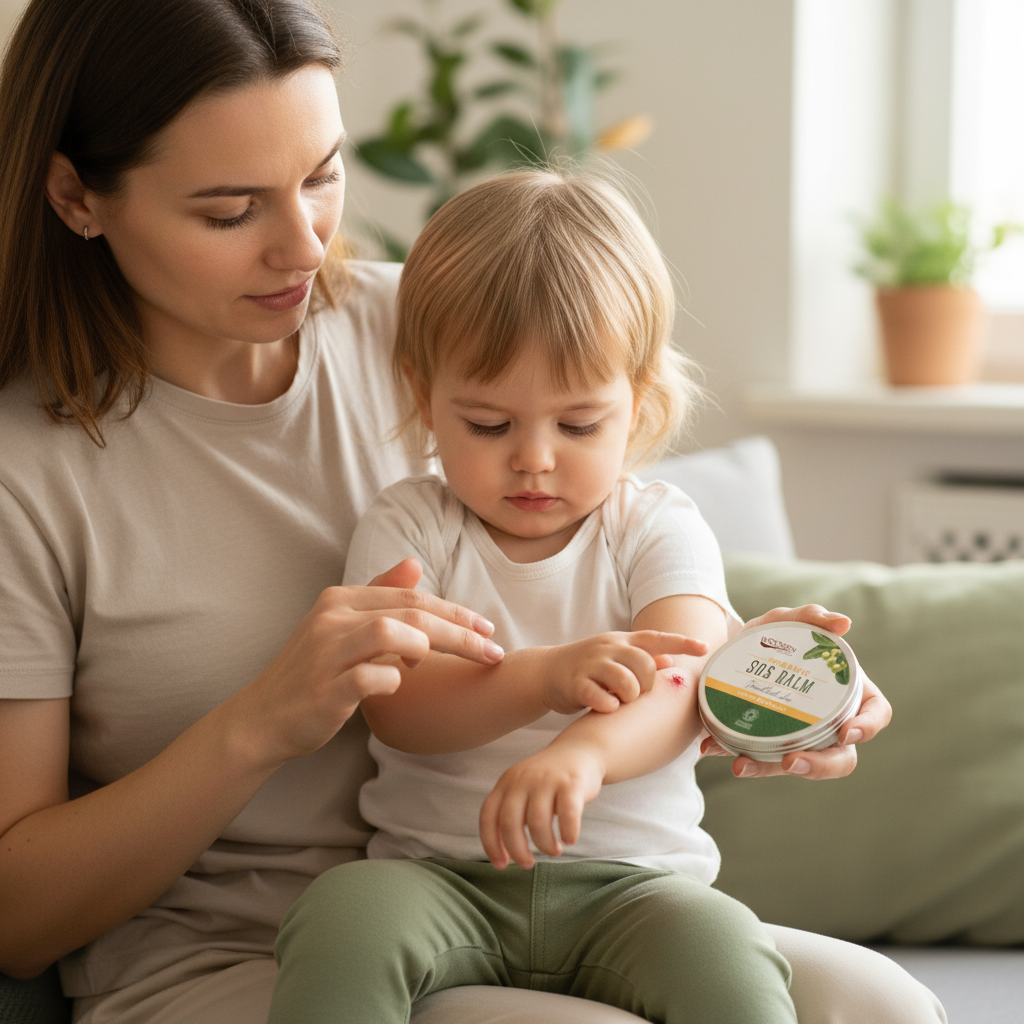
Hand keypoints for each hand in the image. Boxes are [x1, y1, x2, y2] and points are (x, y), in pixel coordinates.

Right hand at [229, 558, 501, 767]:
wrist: (263, 718)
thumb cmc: (313, 673)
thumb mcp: (342, 627)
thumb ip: (379, 596)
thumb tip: (415, 566)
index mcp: (341, 598)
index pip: (412, 596)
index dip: (456, 612)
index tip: (487, 630)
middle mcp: (333, 617)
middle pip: (412, 612)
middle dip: (460, 631)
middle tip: (492, 651)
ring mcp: (327, 652)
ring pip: (393, 633)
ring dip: (423, 649)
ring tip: (423, 668)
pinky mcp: (326, 688)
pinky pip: (373, 678)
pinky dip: (392, 681)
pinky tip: (394, 687)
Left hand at [479, 741, 604, 868]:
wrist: (579, 750)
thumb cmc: (548, 780)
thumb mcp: (522, 788)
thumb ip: (510, 813)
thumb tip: (503, 855)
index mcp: (506, 782)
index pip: (488, 817)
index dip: (491, 844)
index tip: (501, 865)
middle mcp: (523, 779)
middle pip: (510, 823)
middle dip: (517, 851)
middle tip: (528, 864)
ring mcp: (547, 779)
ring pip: (538, 823)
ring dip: (545, 845)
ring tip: (554, 850)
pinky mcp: (571, 783)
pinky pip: (567, 815)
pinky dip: (568, 833)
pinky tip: (570, 839)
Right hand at [540, 631, 708, 714]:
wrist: (545, 672)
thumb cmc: (587, 668)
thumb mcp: (615, 657)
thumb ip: (640, 659)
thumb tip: (670, 662)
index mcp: (621, 641)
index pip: (656, 637)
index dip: (682, 642)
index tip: (705, 648)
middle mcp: (608, 648)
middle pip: (644, 663)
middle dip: (648, 684)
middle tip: (639, 694)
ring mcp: (590, 664)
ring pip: (625, 680)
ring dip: (630, 696)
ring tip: (622, 701)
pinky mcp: (575, 683)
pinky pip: (600, 697)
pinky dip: (609, 706)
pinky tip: (608, 708)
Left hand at [700, 604, 891, 779]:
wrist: (728, 649)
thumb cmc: (771, 635)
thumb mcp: (785, 621)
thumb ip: (811, 616)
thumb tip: (842, 623)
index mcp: (847, 691)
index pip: (876, 714)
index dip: (868, 727)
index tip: (846, 733)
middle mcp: (829, 721)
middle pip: (841, 757)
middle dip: (819, 766)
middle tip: (790, 761)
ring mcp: (799, 737)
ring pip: (797, 765)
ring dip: (770, 770)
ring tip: (741, 765)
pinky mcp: (768, 744)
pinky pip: (760, 760)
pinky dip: (739, 757)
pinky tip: (713, 748)